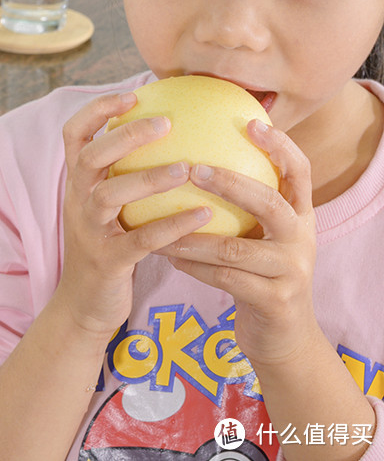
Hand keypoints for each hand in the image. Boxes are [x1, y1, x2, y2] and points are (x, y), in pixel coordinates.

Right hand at [56, 92, 211, 338]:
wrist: (83, 305)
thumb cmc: (109, 247)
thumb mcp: (109, 208)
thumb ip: (126, 174)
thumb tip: (174, 134)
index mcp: (78, 184)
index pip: (74, 135)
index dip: (97, 110)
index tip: (133, 94)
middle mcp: (77, 201)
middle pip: (89, 157)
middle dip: (124, 136)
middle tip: (165, 122)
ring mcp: (89, 231)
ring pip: (109, 195)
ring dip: (147, 179)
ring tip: (186, 168)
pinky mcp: (107, 262)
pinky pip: (139, 240)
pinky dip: (171, 227)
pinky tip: (204, 216)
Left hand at [156, 119, 317, 365]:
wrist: (283, 337)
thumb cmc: (258, 274)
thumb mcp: (260, 236)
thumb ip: (243, 203)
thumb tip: (196, 153)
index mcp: (301, 217)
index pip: (300, 172)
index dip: (280, 146)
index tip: (251, 122)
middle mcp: (302, 240)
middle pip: (270, 204)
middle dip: (231, 183)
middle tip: (192, 168)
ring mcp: (291, 272)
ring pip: (235, 247)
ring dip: (192, 233)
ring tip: (158, 220)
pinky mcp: (274, 301)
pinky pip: (224, 278)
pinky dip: (193, 265)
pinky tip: (167, 255)